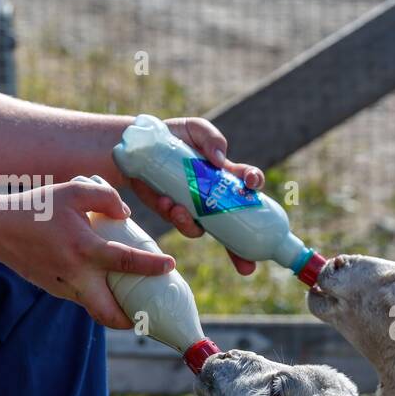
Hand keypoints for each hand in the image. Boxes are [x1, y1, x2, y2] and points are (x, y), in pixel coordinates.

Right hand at [0, 178, 175, 328]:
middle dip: (131, 321)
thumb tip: (127, 215)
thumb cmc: (37, 207)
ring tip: (134, 301)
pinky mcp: (56, 290)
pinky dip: (99, 298)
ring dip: (115, 311)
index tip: (171, 265)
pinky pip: (84, 298)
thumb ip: (106, 197)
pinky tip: (109, 286)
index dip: (152, 266)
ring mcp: (64, 287)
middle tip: (149, 315)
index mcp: (84, 249)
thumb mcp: (73, 191)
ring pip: (96, 310)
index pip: (127, 262)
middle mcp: (76, 275)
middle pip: (109, 314)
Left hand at [127, 116, 261, 275]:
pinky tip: (166, 203)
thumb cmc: (173, 135)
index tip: (252, 185)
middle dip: (243, 250)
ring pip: (204, 229)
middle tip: (247, 266)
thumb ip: (210, 137)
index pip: (248, 181)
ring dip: (193, 224)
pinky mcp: (174, 212)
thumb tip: (219, 160)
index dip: (255, 184)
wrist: (138, 147)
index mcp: (226, 173)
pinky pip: (180, 224)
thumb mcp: (194, 129)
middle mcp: (216, 195)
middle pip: (237, 225)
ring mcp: (195, 207)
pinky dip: (175, 217)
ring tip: (179, 209)